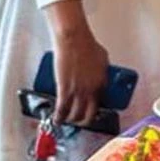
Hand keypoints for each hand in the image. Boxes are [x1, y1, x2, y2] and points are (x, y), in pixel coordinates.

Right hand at [44, 0, 108, 125]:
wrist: (73, 40)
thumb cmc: (87, 45)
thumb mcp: (103, 59)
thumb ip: (102, 69)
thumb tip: (100, 73)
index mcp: (102, 84)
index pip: (101, 104)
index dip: (94, 110)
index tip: (89, 112)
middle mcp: (92, 91)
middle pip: (89, 114)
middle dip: (83, 120)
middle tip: (78, 121)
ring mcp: (78, 91)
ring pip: (75, 114)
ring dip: (70, 120)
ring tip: (65, 121)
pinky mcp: (64, 89)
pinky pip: (62, 109)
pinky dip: (59, 117)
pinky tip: (56, 120)